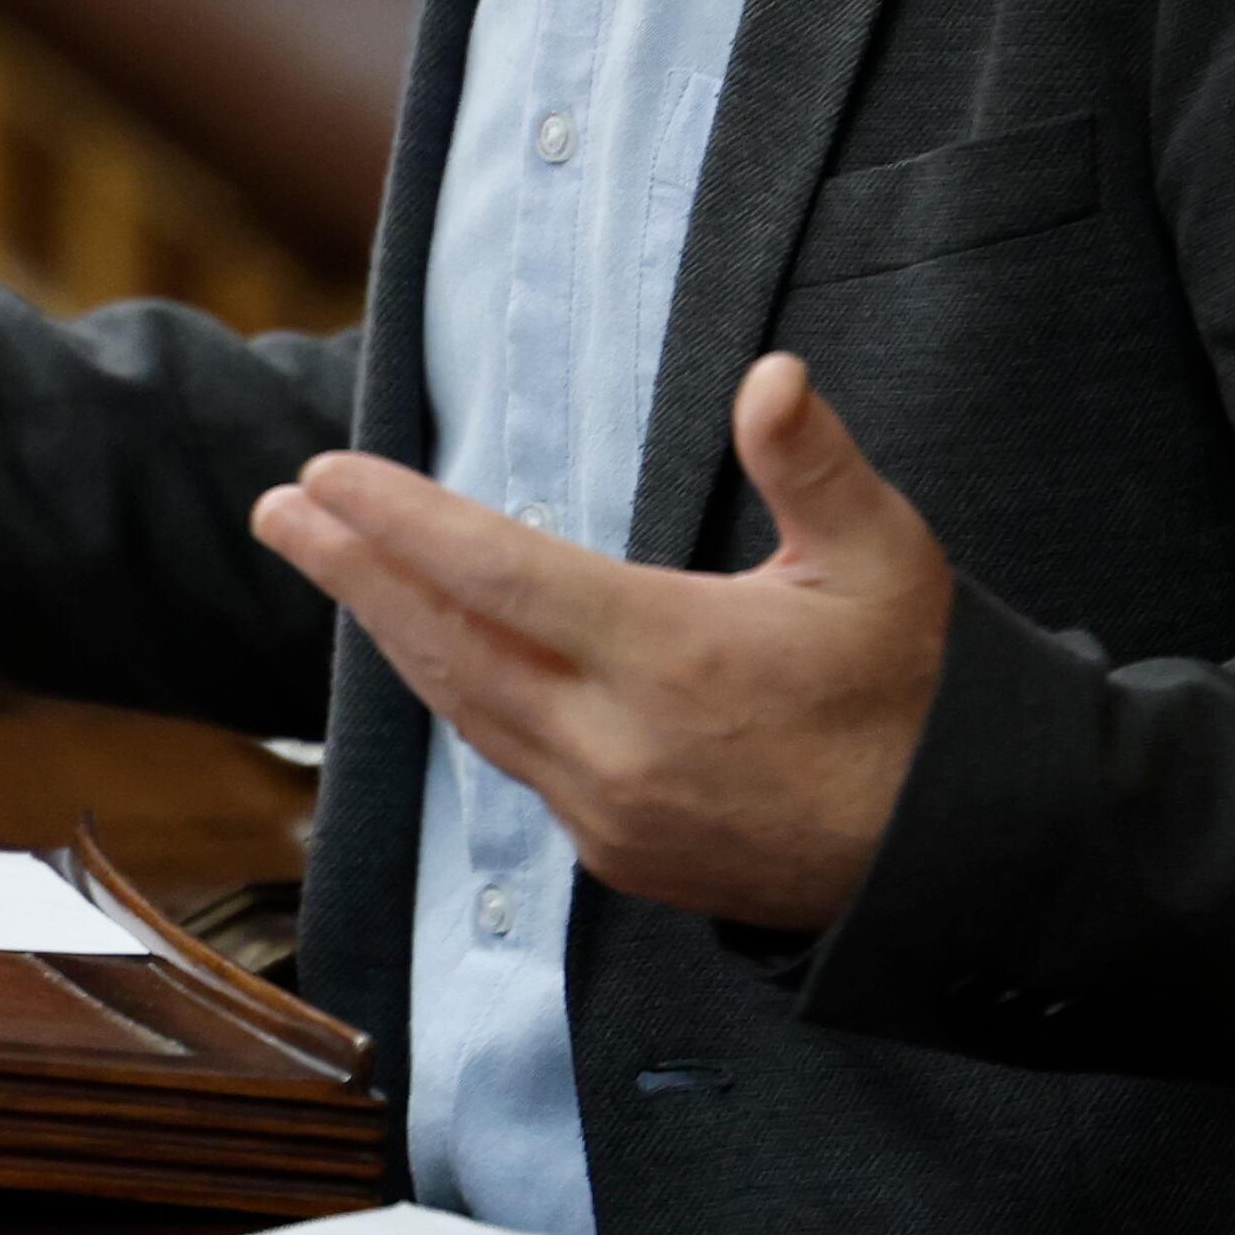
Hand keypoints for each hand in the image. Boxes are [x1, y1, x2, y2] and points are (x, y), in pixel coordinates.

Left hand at [248, 353, 952, 931]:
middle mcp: (618, 744)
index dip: (402, 523)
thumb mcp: (887, 559)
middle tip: (280, 508)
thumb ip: (813, 464)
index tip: (328, 474)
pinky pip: (507, 759)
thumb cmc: (920, 691)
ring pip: (466, 708)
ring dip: (388, 631)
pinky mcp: (614, 853)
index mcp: (673, 657)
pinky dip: (456, 694)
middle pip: (449, 644)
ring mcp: (607, 811)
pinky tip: (428, 650)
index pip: (499, 576)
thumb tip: (771, 375)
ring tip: (328, 562)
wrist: (953, 859)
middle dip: (354, 570)